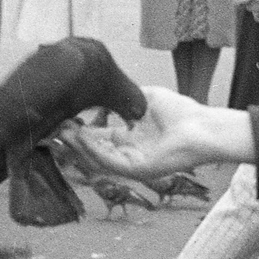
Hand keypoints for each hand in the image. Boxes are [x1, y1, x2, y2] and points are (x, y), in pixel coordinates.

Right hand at [62, 86, 252, 179]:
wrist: (202, 126)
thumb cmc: (182, 112)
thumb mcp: (146, 97)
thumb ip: (124, 96)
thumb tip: (103, 89)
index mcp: (131, 137)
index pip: (99, 136)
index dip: (81, 128)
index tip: (65, 117)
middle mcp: (128, 152)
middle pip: (94, 149)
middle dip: (74, 139)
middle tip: (56, 126)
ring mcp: (132, 163)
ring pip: (98, 158)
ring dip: (79, 146)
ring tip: (64, 131)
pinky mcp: (138, 170)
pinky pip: (110, 162)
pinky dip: (94, 150)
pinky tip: (83, 137)